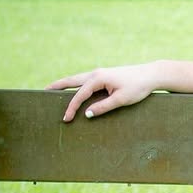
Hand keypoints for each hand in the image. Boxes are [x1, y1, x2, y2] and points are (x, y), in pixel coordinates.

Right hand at [46, 63, 162, 121]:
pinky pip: (84, 81)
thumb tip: (87, 114)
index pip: (79, 94)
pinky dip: (75, 85)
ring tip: (52, 90)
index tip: (66, 119)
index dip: (72, 107)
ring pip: (77, 79)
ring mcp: (99, 73)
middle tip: (43, 92)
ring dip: (64, 84)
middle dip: (57, 87)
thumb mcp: (121, 100)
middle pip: (71, 80)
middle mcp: (95, 73)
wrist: (150, 75)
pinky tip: (73, 90)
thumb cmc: (138, 87)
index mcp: (98, 78)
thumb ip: (103, 107)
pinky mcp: (104, 76)